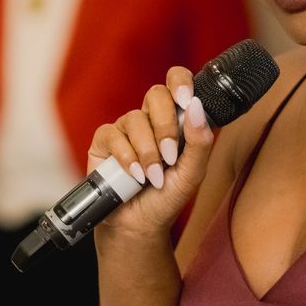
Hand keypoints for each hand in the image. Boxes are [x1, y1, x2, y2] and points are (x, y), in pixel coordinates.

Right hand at [87, 67, 215, 239]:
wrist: (139, 224)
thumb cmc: (167, 197)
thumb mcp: (193, 174)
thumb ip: (200, 142)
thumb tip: (196, 106)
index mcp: (175, 119)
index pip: (178, 82)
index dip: (180, 83)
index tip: (186, 101)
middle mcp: (150, 119)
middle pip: (156, 95)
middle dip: (165, 126)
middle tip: (170, 156)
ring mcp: (126, 129)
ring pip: (135, 119)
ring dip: (148, 151)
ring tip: (153, 177)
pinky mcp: (104, 141)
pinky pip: (113, 135)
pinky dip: (127, 157)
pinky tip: (134, 176)